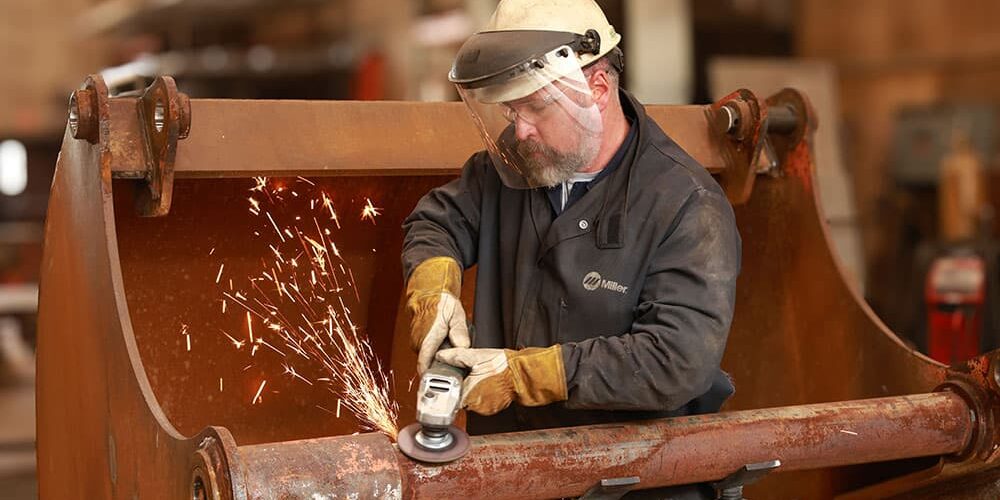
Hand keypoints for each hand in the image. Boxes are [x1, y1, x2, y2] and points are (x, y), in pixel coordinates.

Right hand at [405, 257, 469, 372]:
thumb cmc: (441, 303)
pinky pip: (429, 352)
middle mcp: (419, 343)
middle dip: (444, 366)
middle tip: (459, 362)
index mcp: (427, 339)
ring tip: (452, 347)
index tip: (444, 385)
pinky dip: (437, 351)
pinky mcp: (418, 342)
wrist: (428, 294)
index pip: (425, 365)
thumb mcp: (456, 315)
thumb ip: (459, 332)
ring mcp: (417, 343)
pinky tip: (445, 343)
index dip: (433, 378)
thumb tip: (462, 347)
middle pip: (431, 364)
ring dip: (441, 357)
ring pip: (431, 358)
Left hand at [435, 345, 567, 415]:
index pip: (449, 396)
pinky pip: (481, 402)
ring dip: (471, 391)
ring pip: (471, 400)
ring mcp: (485, 408)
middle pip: (459, 398)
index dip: (446, 388)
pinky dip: (481, 394)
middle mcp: (476, 405)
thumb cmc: (503, 365)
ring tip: (477, 378)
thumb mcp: (476, 356)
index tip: (444, 383)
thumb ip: (456, 356)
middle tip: (465, 375)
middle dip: (460, 388)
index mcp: (468, 393)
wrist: (522, 373)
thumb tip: (440, 355)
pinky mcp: (493, 408)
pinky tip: (486, 383)